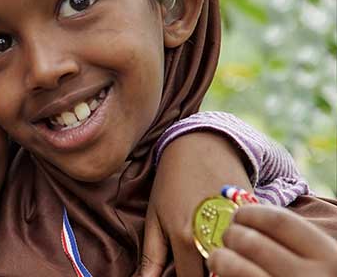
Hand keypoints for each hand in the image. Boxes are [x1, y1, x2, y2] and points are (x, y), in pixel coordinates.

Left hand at [138, 132, 253, 276]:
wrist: (202, 144)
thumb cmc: (172, 182)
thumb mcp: (155, 217)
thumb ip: (152, 256)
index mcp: (185, 238)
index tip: (185, 275)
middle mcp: (214, 235)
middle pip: (219, 273)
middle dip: (212, 272)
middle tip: (201, 262)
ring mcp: (239, 225)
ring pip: (239, 261)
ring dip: (229, 261)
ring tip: (214, 250)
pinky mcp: (256, 216)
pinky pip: (254, 242)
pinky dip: (246, 247)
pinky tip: (237, 242)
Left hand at [207, 204, 336, 276]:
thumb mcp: (322, 261)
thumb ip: (293, 242)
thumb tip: (244, 214)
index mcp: (330, 258)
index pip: (279, 220)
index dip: (251, 213)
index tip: (240, 215)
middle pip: (252, 242)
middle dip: (232, 234)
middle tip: (228, 237)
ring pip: (235, 267)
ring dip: (220, 257)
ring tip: (220, 257)